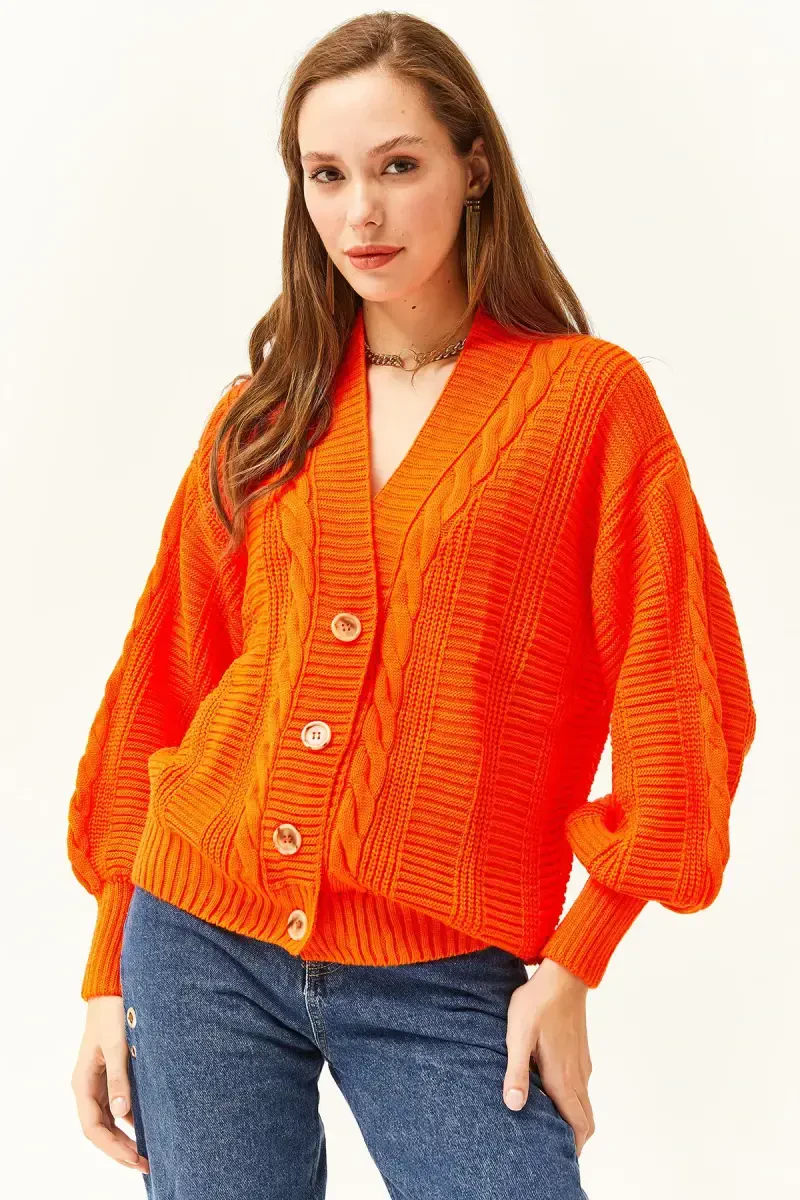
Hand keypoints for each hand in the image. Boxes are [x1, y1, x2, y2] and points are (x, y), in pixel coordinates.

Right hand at [71, 995, 149, 1174]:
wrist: (114, 988)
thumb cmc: (113, 1013)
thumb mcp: (117, 1046)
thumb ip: (119, 1079)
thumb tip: (122, 1114)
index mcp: (83, 1083)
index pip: (94, 1128)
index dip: (113, 1148)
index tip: (135, 1158)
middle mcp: (89, 1086)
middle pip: (102, 1129)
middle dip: (121, 1149)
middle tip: (146, 1163)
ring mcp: (101, 1080)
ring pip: (111, 1119)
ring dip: (127, 1136)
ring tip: (149, 1151)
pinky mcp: (114, 1073)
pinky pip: (120, 1104)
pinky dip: (132, 1118)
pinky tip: (150, 1124)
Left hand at [503, 957, 594, 1155]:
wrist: (564, 973)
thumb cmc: (538, 1002)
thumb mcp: (518, 1036)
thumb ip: (517, 1072)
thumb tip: (514, 1106)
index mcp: (562, 1077)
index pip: (578, 1125)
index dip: (573, 1147)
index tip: (559, 1157)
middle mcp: (577, 1074)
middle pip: (586, 1120)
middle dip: (575, 1139)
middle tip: (555, 1147)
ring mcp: (582, 1063)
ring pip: (585, 1103)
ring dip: (574, 1119)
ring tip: (550, 1124)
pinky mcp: (581, 1051)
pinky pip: (582, 1086)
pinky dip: (574, 1101)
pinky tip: (552, 1092)